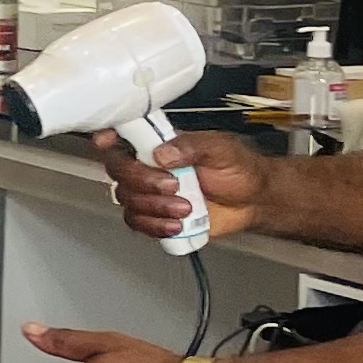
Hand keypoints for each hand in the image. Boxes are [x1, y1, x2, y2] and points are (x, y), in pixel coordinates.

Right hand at [91, 122, 267, 244]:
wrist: (254, 202)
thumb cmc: (240, 170)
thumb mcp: (222, 149)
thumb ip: (192, 146)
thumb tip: (162, 152)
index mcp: (161, 144)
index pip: (125, 136)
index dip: (110, 137)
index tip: (108, 141)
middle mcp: (151, 167)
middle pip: (120, 171)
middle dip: (143, 181)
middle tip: (173, 185)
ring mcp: (151, 193)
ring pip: (128, 200)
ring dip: (155, 207)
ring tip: (186, 208)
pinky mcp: (156, 217)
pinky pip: (138, 223)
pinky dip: (155, 226)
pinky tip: (176, 225)